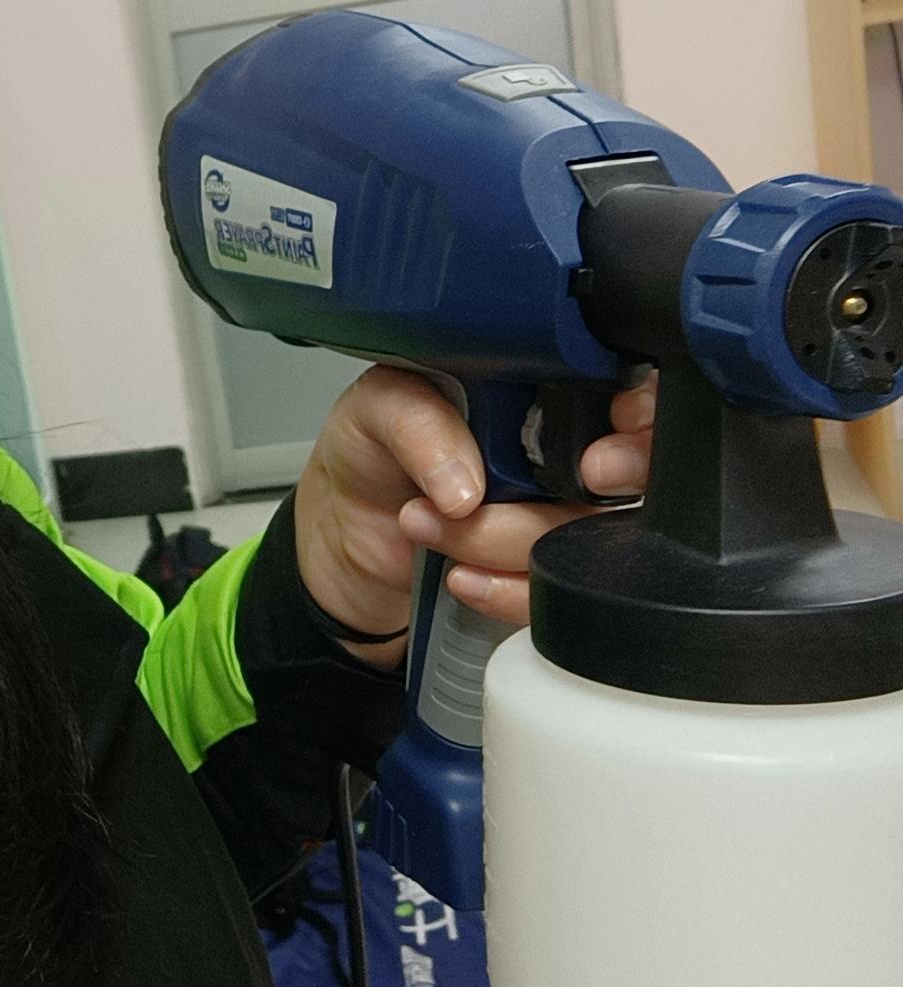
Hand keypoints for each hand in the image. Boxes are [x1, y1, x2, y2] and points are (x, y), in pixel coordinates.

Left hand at [293, 367, 655, 664]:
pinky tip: (461, 575)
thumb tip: (466, 483)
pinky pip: (559, 597)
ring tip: (425, 521)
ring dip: (505, 542)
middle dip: (592, 499)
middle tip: (522, 493)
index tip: (598, 458)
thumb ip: (420, 421)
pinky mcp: (545, 574)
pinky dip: (509, 592)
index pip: (632, 400)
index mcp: (546, 389)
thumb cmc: (372, 450)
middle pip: (629, 482)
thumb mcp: (378, 407)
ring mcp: (564, 518)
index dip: (639, 429)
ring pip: (588, 545)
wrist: (346, 530)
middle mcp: (570, 452)